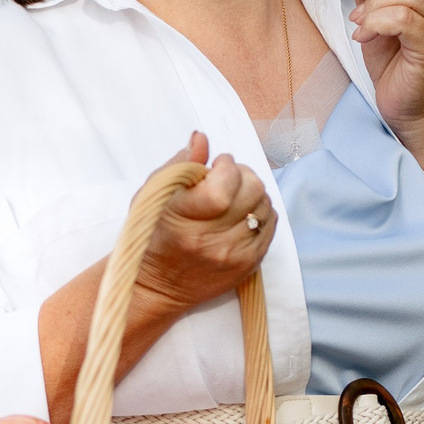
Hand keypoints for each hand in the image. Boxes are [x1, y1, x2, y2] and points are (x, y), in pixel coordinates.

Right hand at [132, 132, 276, 317]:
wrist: (157, 285)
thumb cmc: (152, 235)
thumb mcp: (154, 195)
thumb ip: (180, 164)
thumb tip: (201, 137)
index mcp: (184, 218)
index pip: (225, 183)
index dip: (226, 166)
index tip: (215, 166)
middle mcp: (211, 240)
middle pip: (253, 190)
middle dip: (242, 175)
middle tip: (226, 179)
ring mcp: (233, 255)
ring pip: (265, 206)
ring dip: (252, 194)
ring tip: (232, 198)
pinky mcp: (248, 265)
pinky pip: (270, 226)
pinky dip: (260, 213)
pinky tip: (241, 215)